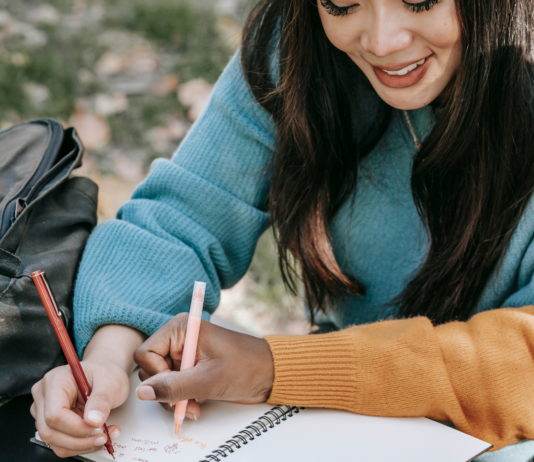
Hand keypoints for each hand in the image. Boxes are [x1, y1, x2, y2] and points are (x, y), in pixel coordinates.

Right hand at [30, 360, 127, 457]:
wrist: (106, 371)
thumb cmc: (105, 372)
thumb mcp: (111, 382)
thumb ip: (102, 400)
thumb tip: (93, 420)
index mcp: (56, 380)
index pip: (55, 414)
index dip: (76, 427)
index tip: (98, 429)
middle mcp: (45, 395)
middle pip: (49, 431)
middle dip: (79, 440)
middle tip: (104, 437)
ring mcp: (44, 410)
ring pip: (53, 441)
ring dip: (81, 445)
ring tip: (105, 436)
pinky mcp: (51, 422)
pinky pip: (60, 442)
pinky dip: (80, 444)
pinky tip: (96, 436)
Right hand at [134, 313, 274, 413]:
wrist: (268, 374)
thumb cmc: (245, 367)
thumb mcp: (208, 379)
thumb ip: (174, 386)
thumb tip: (143, 392)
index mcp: (181, 328)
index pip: (146, 353)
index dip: (156, 374)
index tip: (175, 385)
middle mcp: (179, 338)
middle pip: (150, 369)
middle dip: (165, 390)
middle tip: (184, 403)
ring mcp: (184, 354)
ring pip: (159, 381)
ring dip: (174, 399)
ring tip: (193, 406)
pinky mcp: (190, 368)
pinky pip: (172, 386)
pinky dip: (180, 399)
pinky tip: (196, 404)